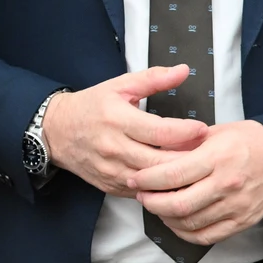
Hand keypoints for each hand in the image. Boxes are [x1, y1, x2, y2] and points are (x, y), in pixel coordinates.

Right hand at [44, 65, 208, 195]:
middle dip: (189, 158)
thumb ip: (153, 79)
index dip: (187, 132)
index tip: (203, 129)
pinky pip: (144, 192)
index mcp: (117, 119)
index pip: (161, 132)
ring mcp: (112, 170)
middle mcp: (114, 147)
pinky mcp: (112, 186)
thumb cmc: (90, 107)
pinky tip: (173, 178)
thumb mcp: (119, 86)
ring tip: (194, 166)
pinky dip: (161, 187)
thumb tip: (182, 71)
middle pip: (161, 162)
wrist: (56, 131)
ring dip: (177, 176)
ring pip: (154, 181)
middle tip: (206, 151)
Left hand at [129, 119, 262, 245]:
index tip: (134, 179)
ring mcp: (235, 206)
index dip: (146, 180)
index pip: (172, 174)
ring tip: (156, 206)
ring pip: (189, 223)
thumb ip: (185, 143)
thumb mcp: (215, 132)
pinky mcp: (242, 222)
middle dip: (151, 202)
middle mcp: (225, 184)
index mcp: (217, 158)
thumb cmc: (251, 141)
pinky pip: (206, 237)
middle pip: (177, 204)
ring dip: (165, 217)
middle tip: (141, 195)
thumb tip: (154, 152)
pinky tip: (175, 222)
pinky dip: (185, 233)